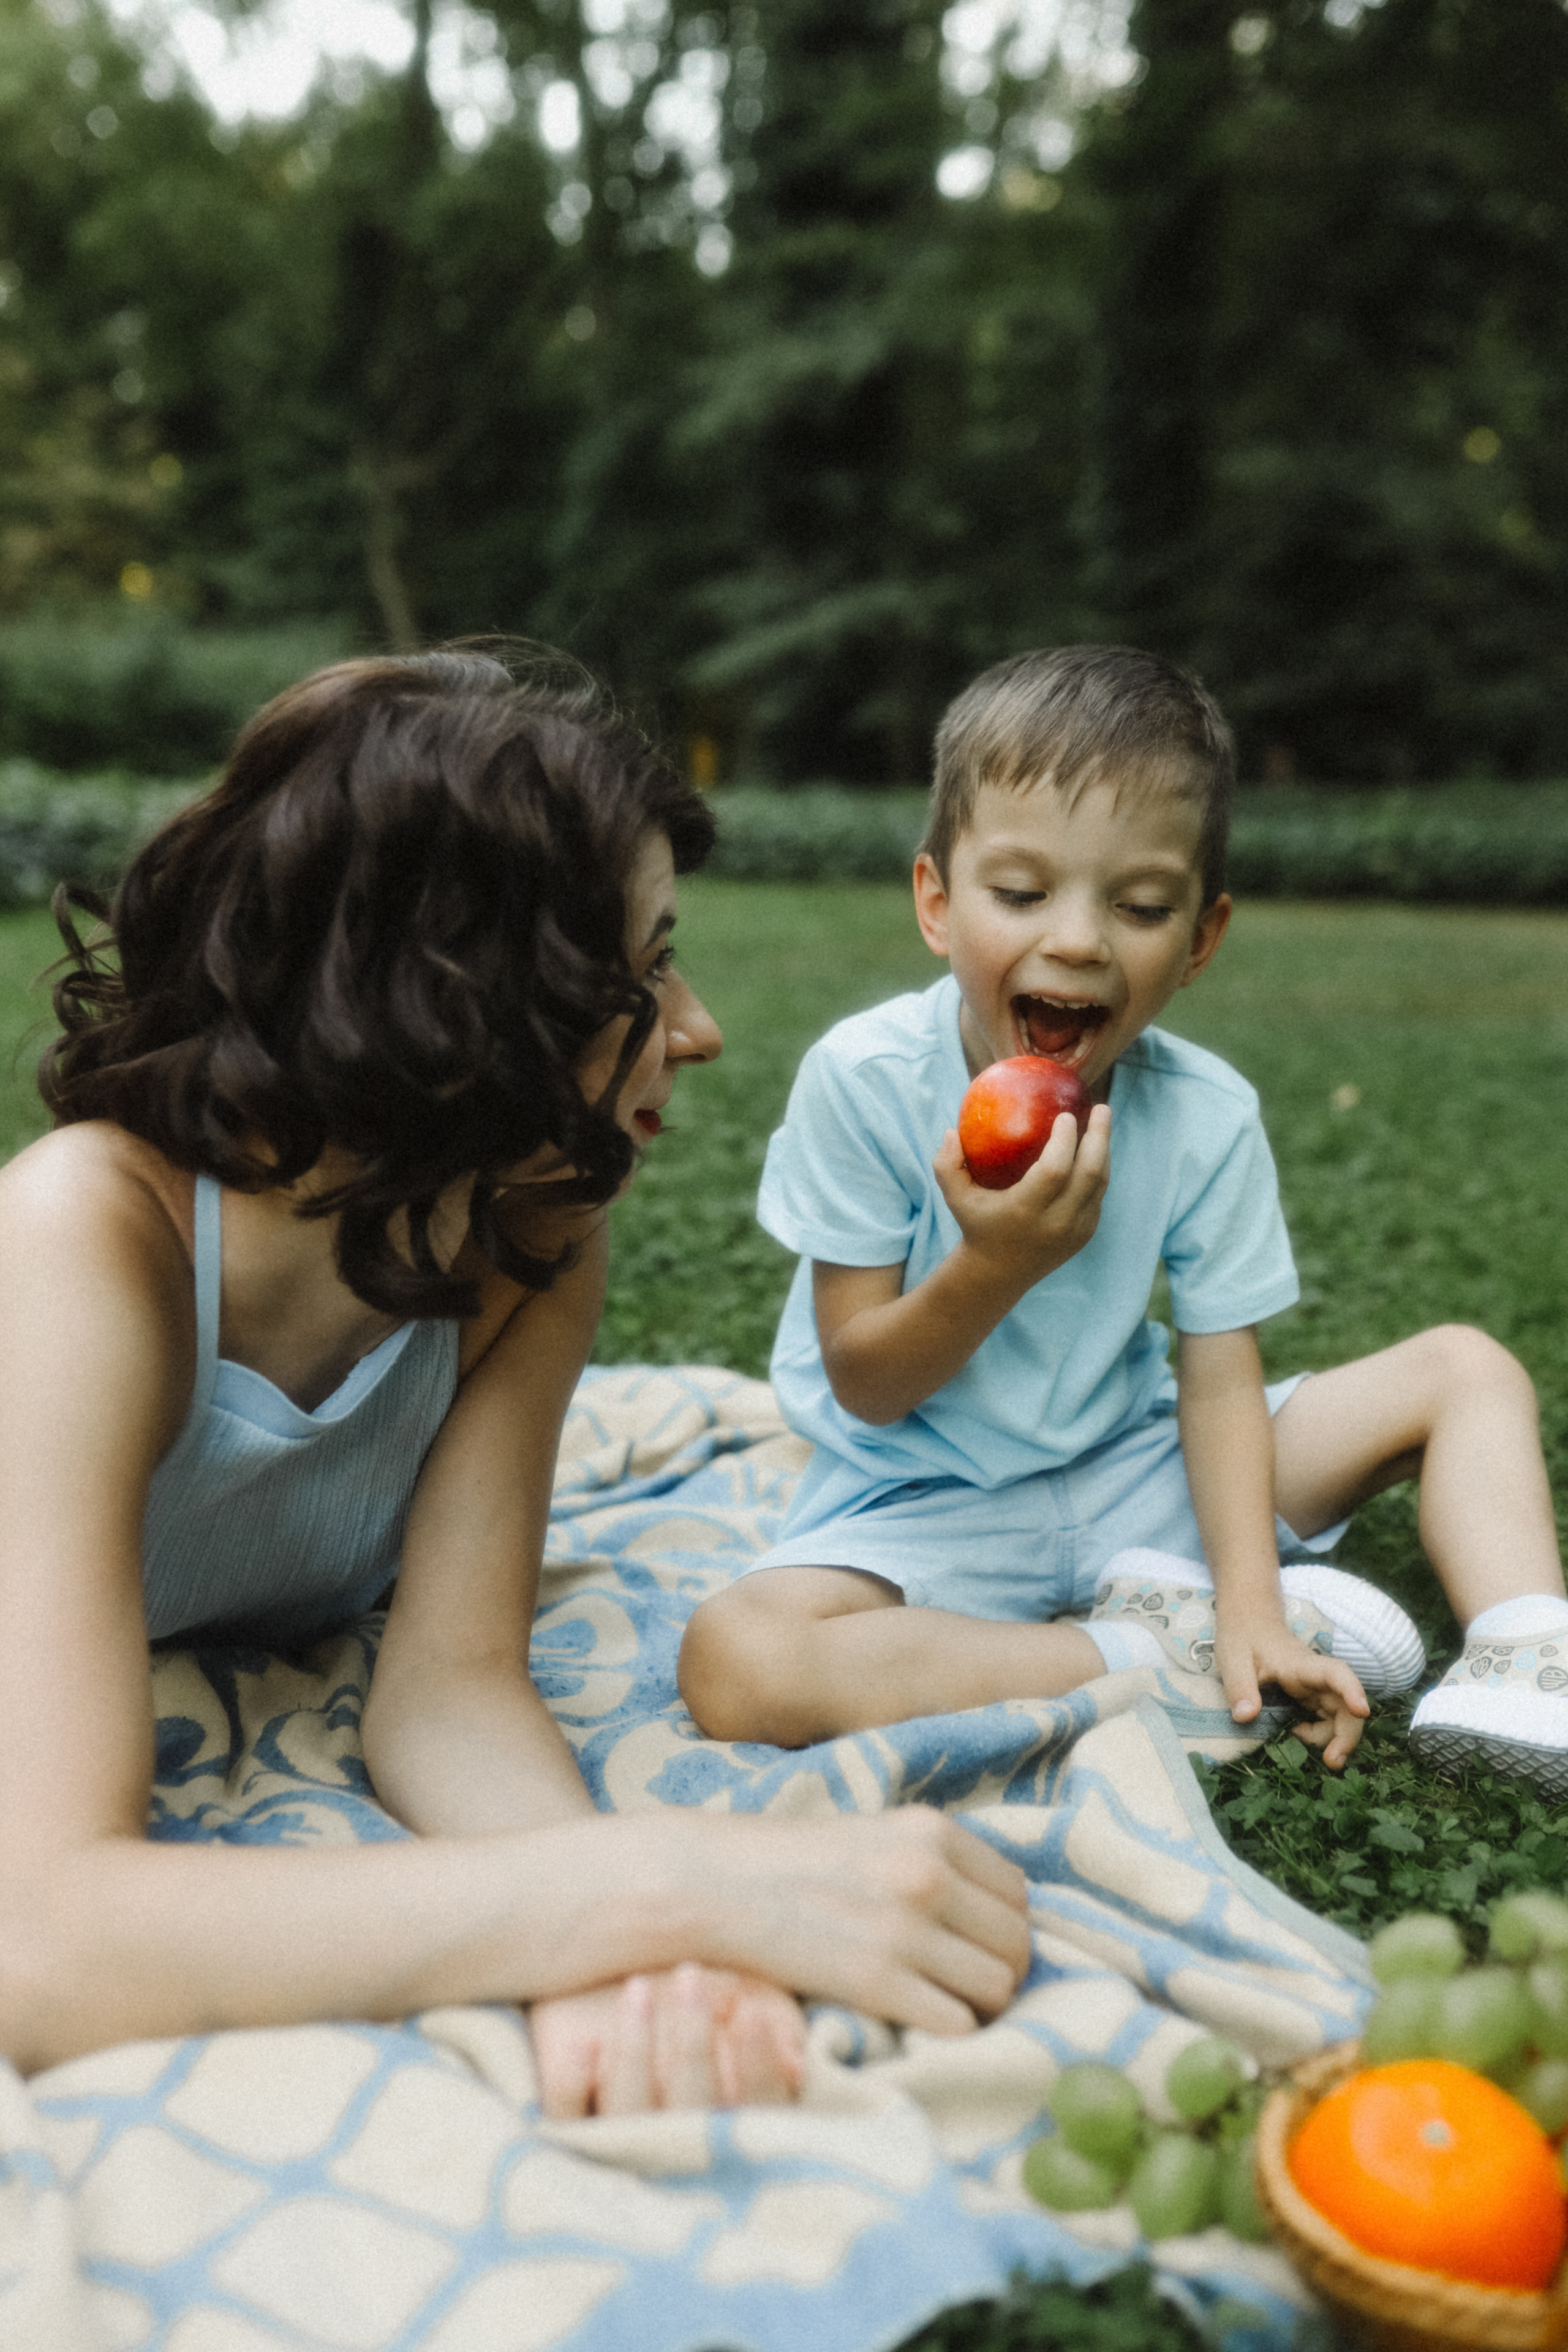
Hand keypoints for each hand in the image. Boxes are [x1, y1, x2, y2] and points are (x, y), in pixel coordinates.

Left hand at [529, 1964, 805, 2119]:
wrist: (642, 1986)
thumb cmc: (717, 2004)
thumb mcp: (760, 2008)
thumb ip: (781, 2035)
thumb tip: (796, 2063)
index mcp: (735, 2130)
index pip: (755, 2118)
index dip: (757, 2074)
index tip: (753, 2017)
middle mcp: (678, 2147)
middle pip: (686, 2117)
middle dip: (691, 2045)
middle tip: (690, 1974)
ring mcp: (621, 2141)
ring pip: (625, 2116)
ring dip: (634, 2049)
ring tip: (639, 1987)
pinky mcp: (570, 2125)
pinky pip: (567, 2119)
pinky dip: (574, 2083)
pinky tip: (585, 2043)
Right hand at [665, 1807, 1032, 2035]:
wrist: (716, 1883)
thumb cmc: (794, 1863)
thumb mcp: (875, 1836)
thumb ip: (934, 1862)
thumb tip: (993, 1913)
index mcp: (931, 1831)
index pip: (1018, 1892)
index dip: (1003, 1926)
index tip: (976, 1946)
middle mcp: (927, 1874)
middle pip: (1018, 1943)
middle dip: (1001, 1972)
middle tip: (966, 1987)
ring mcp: (903, 1929)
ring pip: (999, 1987)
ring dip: (981, 2007)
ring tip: (945, 2008)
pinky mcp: (876, 1982)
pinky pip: (957, 2024)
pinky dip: (948, 2033)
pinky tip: (917, 2025)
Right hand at [933, 1104, 1110, 1291]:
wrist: (999, 1273)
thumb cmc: (976, 1225)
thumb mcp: (955, 1197)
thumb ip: (946, 1164)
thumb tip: (951, 1131)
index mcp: (1025, 1210)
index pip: (1054, 1170)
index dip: (1065, 1140)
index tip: (1065, 1115)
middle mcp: (1056, 1222)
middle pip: (1089, 1173)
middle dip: (1099, 1136)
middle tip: (1100, 1107)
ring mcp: (1075, 1230)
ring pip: (1100, 1183)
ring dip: (1104, 1148)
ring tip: (1101, 1120)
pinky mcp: (1085, 1234)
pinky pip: (1098, 1195)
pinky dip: (1099, 1168)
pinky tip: (1094, 1146)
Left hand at [1214, 1600, 1368, 1771]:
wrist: (1250, 1621)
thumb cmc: (1243, 1636)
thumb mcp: (1233, 1660)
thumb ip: (1239, 1687)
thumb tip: (1245, 1717)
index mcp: (1301, 1664)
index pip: (1336, 1673)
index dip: (1352, 1691)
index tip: (1363, 1711)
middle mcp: (1316, 1676)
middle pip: (1346, 1704)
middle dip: (1347, 1735)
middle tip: (1332, 1762)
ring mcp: (1316, 1687)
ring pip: (1342, 1715)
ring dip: (1336, 1739)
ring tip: (1317, 1757)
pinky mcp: (1311, 1695)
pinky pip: (1328, 1718)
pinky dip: (1321, 1734)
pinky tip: (1299, 1736)